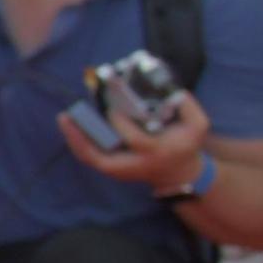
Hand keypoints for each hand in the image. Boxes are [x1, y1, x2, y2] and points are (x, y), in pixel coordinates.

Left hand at [60, 85, 212, 198]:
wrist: (178, 172)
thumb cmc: (186, 145)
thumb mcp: (197, 126)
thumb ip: (189, 107)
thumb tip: (174, 90)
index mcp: (156, 152)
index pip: (136, 140)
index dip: (122, 125)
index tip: (113, 109)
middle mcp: (135, 164)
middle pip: (103, 158)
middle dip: (85, 137)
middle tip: (69, 115)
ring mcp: (121, 170)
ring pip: (92, 159)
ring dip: (75, 140)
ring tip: (64, 118)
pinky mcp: (113, 169)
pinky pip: (91, 158)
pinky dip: (79, 143)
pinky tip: (71, 127)